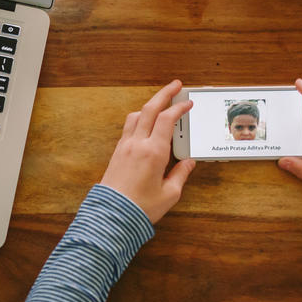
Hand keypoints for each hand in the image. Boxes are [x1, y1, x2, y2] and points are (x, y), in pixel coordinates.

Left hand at [99, 81, 195, 222]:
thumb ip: (181, 174)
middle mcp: (137, 144)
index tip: (188, 102)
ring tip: (161, 103)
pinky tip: (145, 122)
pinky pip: (128, 127)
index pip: (167, 120)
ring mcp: (125, 146)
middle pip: (150, 109)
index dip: (179, 108)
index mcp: (154, 152)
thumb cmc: (140, 207)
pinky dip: (139, 118)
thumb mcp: (170, 193)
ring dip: (149, 105)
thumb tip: (189, 162)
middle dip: (164, 94)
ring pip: (136, 115)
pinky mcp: (117, 152)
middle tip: (175, 85)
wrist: (112, 216)